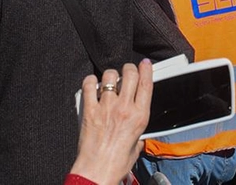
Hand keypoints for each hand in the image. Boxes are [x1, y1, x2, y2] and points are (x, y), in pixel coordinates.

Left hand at [68, 60, 152, 184]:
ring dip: (111, 75)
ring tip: (109, 81)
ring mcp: (106, 107)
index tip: (144, 64)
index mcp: (139, 117)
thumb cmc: (116, 164)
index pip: (146, 84)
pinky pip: (89, 85)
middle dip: (129, 69)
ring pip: (110, 76)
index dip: (146, 69)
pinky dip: (91, 81)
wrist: (97, 171)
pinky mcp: (89, 109)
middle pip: (129, 74)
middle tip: (127, 72)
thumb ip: (138, 134)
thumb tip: (138, 133)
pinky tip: (93, 85)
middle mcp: (124, 108)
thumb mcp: (137, 147)